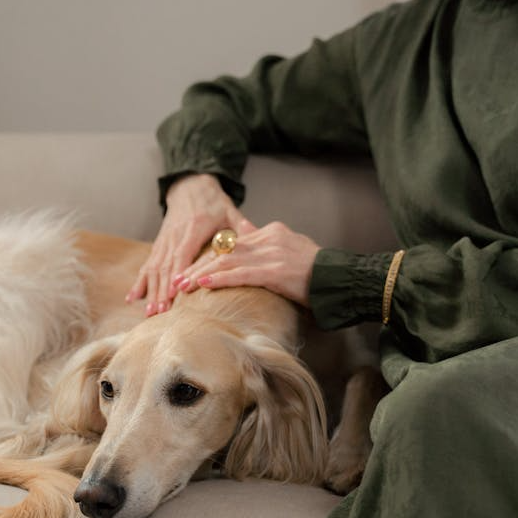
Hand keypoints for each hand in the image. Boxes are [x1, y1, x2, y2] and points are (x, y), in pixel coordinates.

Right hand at [127, 174, 254, 314]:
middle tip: (161, 312)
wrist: (190, 187)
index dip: (178, 273)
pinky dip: (140, 282)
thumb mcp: (230, 211)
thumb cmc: (214, 202)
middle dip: (162, 290)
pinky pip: (147, 265)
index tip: (176, 292)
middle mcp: (175, 236)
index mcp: (193, 227)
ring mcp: (164, 241)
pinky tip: (133, 299)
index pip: (184, 253)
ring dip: (151, 291)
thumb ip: (241, 225)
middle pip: (166, 266)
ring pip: (154, 268)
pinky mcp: (159, 245)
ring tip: (149, 312)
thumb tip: (258, 235)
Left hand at [173, 220, 319, 307]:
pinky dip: (219, 279)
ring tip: (182, 285)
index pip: (232, 244)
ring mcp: (271, 253)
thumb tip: (248, 235)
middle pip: (225, 251)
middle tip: (178, 279)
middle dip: (198, 265)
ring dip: (201, 274)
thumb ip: (268, 245)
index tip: (192, 269)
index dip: (209, 258)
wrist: (340, 278)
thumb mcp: (291, 250)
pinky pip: (240, 273)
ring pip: (227, 262)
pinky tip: (202, 285)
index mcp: (271, 232)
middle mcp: (268, 238)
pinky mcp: (275, 270)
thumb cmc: (318, 272)